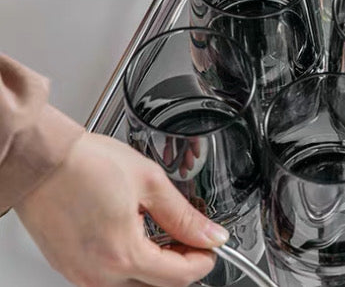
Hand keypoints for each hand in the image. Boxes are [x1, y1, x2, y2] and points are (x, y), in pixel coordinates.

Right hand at [15, 132, 228, 286]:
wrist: (41, 160)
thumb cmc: (86, 164)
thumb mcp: (149, 182)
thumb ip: (183, 215)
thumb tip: (210, 234)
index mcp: (123, 255)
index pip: (178, 277)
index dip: (203, 260)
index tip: (212, 246)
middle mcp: (98, 274)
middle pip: (156, 285)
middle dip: (181, 263)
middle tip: (193, 237)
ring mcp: (80, 274)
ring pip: (132, 283)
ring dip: (155, 264)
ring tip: (166, 232)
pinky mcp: (68, 266)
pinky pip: (108, 276)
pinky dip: (129, 261)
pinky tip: (136, 234)